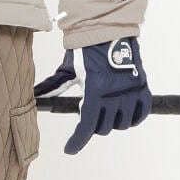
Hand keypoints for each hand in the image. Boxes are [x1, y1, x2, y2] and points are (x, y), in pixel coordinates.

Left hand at [33, 37, 151, 155]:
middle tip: (89, 116)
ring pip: (122, 124)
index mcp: (94, 90)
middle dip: (94, 126)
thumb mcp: (69, 68)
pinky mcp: (142, 87)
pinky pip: (141, 114)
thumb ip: (53, 86)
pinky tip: (124, 113)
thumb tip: (36, 96)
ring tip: (106, 112)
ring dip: (112, 123)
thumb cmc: (86, 49)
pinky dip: (133, 118)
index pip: (86, 126)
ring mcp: (130, 91)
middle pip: (103, 128)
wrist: (108, 30)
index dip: (77, 141)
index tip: (69, 149)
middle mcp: (114, 94)